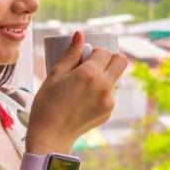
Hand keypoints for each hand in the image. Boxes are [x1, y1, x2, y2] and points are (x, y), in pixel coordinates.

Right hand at [27, 32, 129, 149]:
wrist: (51, 135)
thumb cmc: (47, 103)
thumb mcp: (55, 75)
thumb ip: (70, 54)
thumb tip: (80, 34)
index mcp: (89, 74)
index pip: (105, 52)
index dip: (95, 52)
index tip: (85, 57)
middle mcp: (104, 86)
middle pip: (121, 62)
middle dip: (110, 58)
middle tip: (95, 64)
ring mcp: (109, 100)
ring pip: (116, 79)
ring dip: (105, 76)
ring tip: (85, 85)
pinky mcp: (109, 112)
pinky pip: (110, 95)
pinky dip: (101, 92)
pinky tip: (84, 100)